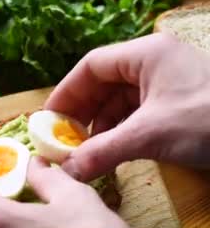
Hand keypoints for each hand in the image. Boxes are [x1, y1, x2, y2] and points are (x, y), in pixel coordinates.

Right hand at [45, 33, 209, 181]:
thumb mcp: (150, 135)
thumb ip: (103, 151)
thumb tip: (67, 173)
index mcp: (146, 55)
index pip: (91, 67)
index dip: (66, 93)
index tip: (49, 121)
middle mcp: (154, 65)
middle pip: (103, 85)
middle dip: (82, 115)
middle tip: (64, 143)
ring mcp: (168, 85)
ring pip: (119, 102)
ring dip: (100, 128)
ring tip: (87, 154)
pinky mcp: (177, 106)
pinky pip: (137, 115)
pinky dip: (120, 134)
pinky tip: (112, 154)